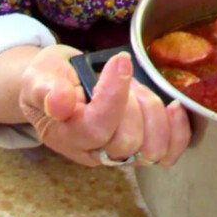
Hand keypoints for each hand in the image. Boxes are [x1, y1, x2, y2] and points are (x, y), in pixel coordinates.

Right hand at [18, 45, 190, 167]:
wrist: (57, 87)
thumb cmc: (50, 81)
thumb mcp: (39, 77)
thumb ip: (46, 89)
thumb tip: (59, 103)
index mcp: (67, 135)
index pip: (96, 127)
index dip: (114, 95)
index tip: (119, 61)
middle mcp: (94, 152)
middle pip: (127, 141)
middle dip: (132, 101)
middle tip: (123, 75)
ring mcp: (118, 154)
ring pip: (151, 150)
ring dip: (153, 113)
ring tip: (139, 89)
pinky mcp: (139, 148)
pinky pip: (167, 154)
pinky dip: (177, 132)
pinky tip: (174, 108)